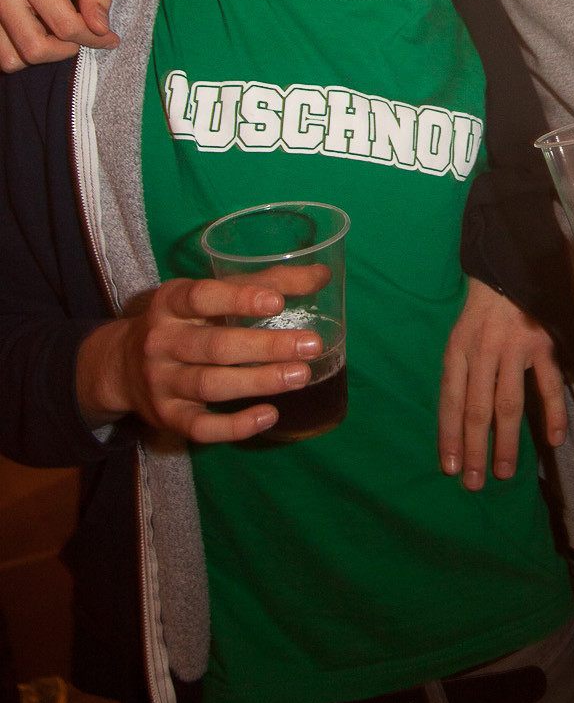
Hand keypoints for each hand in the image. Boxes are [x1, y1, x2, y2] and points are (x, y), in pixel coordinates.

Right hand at [0, 0, 117, 70]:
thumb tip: (101, 30)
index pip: (65, 26)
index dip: (93, 38)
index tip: (108, 36)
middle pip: (33, 48)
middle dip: (65, 50)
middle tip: (82, 35)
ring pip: (10, 57)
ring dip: (41, 55)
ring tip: (59, 34)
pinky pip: (1, 51)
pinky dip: (22, 51)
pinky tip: (42, 32)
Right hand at [75, 270, 326, 443]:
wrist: (120, 365)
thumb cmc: (184, 322)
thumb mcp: (212, 294)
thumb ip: (265, 283)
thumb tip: (322, 275)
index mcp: (171, 302)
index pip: (201, 298)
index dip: (238, 299)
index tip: (277, 302)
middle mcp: (161, 341)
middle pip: (215, 346)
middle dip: (265, 347)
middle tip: (312, 345)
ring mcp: (162, 382)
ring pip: (211, 385)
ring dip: (258, 382)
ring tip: (301, 375)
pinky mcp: (166, 417)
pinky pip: (200, 427)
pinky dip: (234, 426)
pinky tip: (269, 415)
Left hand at [438, 278, 566, 490]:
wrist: (510, 269)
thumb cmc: (480, 313)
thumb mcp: (459, 338)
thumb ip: (459, 375)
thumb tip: (456, 425)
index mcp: (458, 350)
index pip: (450, 401)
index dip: (449, 436)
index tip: (449, 469)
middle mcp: (483, 351)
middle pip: (477, 408)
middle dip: (475, 449)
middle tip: (475, 483)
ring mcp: (514, 348)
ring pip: (509, 403)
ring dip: (507, 441)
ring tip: (506, 472)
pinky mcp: (542, 344)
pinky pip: (549, 384)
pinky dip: (553, 413)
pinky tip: (554, 440)